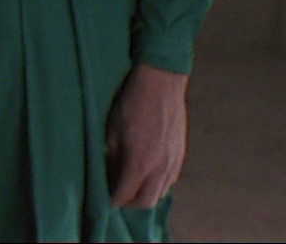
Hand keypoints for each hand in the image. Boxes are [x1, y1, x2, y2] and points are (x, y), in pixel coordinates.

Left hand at [106, 63, 188, 208]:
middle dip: (129, 202)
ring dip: (145, 194)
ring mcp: (174, 162)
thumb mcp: (112, 130)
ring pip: (160, 193)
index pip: (125, 195)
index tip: (104, 200)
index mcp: (139, 162)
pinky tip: (147, 173)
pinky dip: (158, 183)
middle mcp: (160, 167)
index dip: (113, 201)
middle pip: (146, 201)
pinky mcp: (181, 154)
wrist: (161, 83)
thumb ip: (111, 156)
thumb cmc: (131, 103)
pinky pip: (170, 180)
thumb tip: (109, 172)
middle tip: (117, 196)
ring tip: (131, 185)